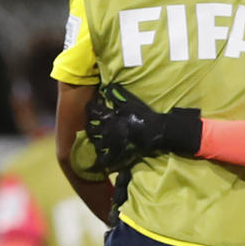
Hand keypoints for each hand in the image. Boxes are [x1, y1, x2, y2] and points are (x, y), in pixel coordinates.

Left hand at [85, 85, 201, 170]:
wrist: (154, 131)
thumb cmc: (143, 115)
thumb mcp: (130, 102)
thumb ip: (117, 95)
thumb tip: (107, 87)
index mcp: (108, 117)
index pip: (93, 111)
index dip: (90, 108)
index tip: (91, 106)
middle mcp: (106, 130)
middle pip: (90, 129)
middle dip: (90, 125)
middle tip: (93, 123)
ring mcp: (110, 143)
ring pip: (95, 143)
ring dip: (95, 139)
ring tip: (98, 137)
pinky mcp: (116, 153)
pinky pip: (103, 158)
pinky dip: (102, 156)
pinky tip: (103, 153)